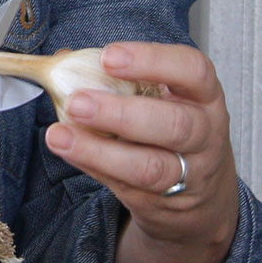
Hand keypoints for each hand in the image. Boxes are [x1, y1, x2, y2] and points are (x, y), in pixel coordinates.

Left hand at [44, 41, 239, 262]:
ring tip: (60, 132)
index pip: (192, 71)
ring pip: (154, 167)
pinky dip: (96, 168)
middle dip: (126, 113)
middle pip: (175, 126)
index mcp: (202, 96)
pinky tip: (68, 149)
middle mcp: (205, 136)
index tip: (113, 54)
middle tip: (80, 102)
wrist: (199, 199)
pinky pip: (130, 190)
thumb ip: (112, 78)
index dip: (154, 61)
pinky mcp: (168, 208)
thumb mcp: (152, 95)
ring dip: (104, 150)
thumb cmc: (162, 128)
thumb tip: (56, 59)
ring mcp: (191, 177)